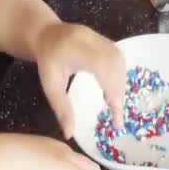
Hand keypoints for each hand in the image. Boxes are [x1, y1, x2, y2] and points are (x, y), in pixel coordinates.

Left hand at [34, 23, 125, 138]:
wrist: (48, 35)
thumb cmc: (48, 60)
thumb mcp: (50, 85)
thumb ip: (61, 108)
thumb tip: (69, 134)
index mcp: (77, 48)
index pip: (102, 67)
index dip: (112, 90)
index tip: (115, 115)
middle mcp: (93, 40)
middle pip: (115, 65)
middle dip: (118, 91)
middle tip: (116, 115)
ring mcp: (102, 39)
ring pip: (120, 62)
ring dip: (120, 84)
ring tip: (114, 104)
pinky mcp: (107, 41)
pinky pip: (120, 59)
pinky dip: (120, 76)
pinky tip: (113, 89)